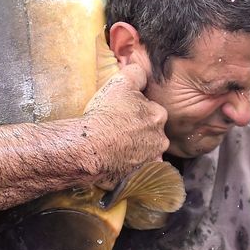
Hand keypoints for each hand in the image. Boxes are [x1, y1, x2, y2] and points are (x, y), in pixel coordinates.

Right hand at [82, 64, 168, 184]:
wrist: (89, 148)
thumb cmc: (104, 115)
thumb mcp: (120, 83)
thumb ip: (136, 73)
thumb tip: (143, 71)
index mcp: (158, 116)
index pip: (152, 111)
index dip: (137, 111)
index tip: (123, 114)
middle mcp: (160, 140)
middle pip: (152, 133)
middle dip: (139, 133)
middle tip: (118, 131)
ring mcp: (150, 161)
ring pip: (146, 153)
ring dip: (136, 151)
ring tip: (116, 149)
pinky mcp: (139, 178)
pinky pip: (139, 172)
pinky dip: (130, 169)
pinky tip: (117, 164)